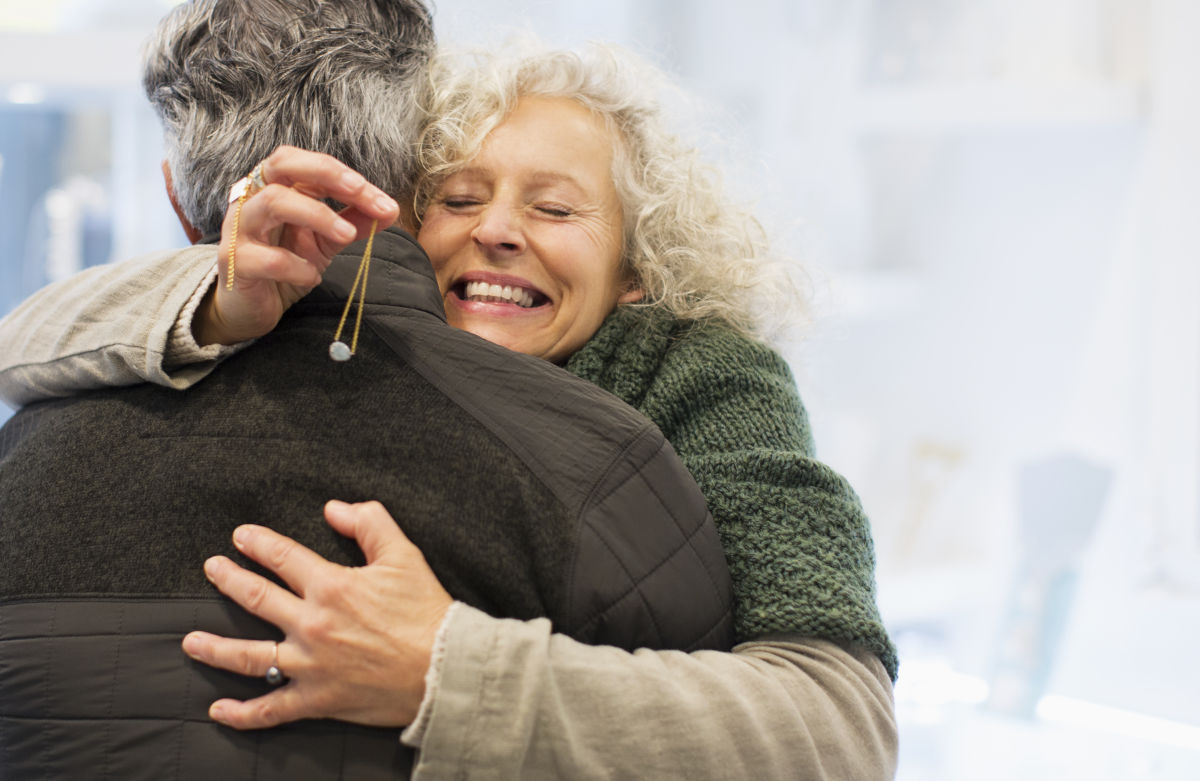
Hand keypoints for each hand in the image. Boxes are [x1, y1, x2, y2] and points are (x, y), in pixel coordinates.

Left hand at [181, 500, 452, 729]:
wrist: (446, 668)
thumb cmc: (427, 611)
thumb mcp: (404, 554)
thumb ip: (369, 523)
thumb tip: (334, 508)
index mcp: (331, 586)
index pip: (282, 557)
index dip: (258, 543)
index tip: (241, 537)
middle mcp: (312, 625)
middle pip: (256, 599)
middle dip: (228, 580)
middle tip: (212, 569)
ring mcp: (310, 665)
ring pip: (248, 657)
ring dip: (215, 647)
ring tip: (190, 640)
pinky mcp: (317, 700)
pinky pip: (271, 710)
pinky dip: (242, 713)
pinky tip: (219, 709)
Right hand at [197, 146, 403, 345]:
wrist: (249, 308)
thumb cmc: (284, 263)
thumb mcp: (324, 241)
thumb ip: (353, 222)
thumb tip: (390, 210)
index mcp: (274, 187)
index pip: (306, 164)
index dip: (341, 173)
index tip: (379, 198)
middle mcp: (252, 199)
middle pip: (282, 165)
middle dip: (326, 174)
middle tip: (360, 193)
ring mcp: (240, 229)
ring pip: (273, 202)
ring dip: (318, 214)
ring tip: (347, 235)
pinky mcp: (235, 263)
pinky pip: (268, 258)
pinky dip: (298, 267)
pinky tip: (313, 277)